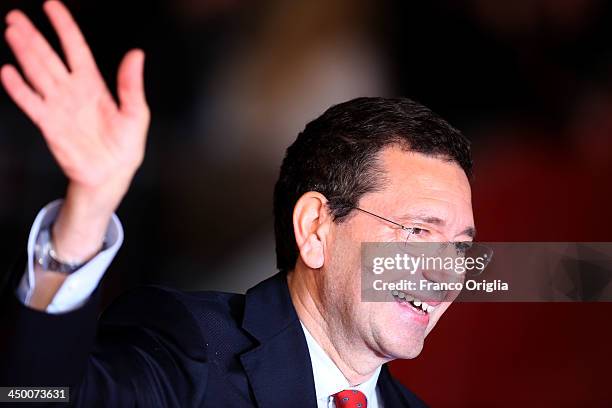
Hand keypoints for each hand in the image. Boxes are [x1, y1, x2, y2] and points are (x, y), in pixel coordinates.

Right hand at [1, 1, 148, 262]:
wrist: (111, 174)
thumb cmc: (125, 145)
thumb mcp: (136, 113)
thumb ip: (131, 85)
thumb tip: (137, 54)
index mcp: (94, 85)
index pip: (76, 49)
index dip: (64, 27)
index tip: (52, 6)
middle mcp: (73, 91)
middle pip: (49, 57)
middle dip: (33, 36)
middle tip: (16, 16)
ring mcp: (59, 106)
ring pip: (37, 73)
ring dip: (24, 54)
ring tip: (11, 32)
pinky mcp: (49, 124)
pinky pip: (31, 103)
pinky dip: (19, 89)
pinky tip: (8, 72)